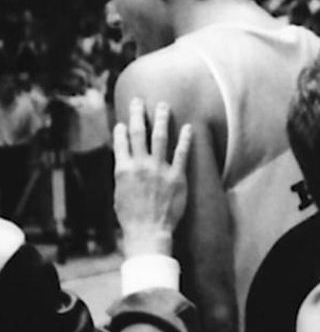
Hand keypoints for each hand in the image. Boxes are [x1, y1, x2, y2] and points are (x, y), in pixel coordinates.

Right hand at [114, 98, 192, 257]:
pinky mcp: (177, 176)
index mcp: (122, 169)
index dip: (121, 130)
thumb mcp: (119, 193)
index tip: (123, 122)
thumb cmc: (131, 217)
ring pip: (160, 137)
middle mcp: (140, 165)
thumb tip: (126, 164)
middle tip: (139, 101)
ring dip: (161, 119)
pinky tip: (188, 127)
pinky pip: (182, 153)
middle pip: (138, 133)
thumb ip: (124, 175)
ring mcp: (159, 169)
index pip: (121, 142)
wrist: (148, 231)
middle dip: (138, 115)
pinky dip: (185, 138)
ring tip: (164, 106)